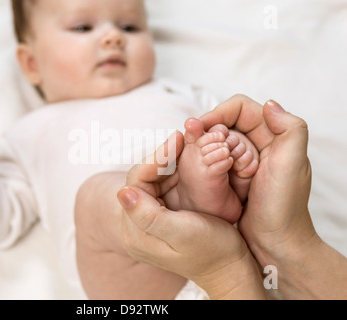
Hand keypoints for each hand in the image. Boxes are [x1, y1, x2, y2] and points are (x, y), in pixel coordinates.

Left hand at [119, 131, 265, 298]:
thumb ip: (149, 215)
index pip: (136, 183)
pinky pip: (164, 187)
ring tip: (188, 145)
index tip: (177, 138)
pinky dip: (177, 172)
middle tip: (184, 138)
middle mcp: (137, 227)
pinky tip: (190, 161)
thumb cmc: (212, 251)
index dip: (155, 158)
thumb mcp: (182, 233)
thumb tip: (122, 192)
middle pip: (143, 180)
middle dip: (163, 157)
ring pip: (154, 181)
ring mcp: (149, 222)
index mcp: (136, 232)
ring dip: (170, 162)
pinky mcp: (163, 218)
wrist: (230, 268)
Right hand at [199, 96, 314, 267]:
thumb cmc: (284, 206)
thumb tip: (270, 104)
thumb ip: (290, 130)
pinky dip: (204, 160)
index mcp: (274, 135)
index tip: (201, 126)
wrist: (274, 242)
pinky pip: (213, 158)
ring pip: (216, 140)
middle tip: (199, 145)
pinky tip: (198, 168)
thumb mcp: (293, 165)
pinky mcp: (231, 175)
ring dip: (206, 147)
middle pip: (225, 122)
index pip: (241, 108)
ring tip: (199, 159)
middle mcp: (258, 143)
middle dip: (211, 132)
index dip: (219, 112)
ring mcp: (243, 160)